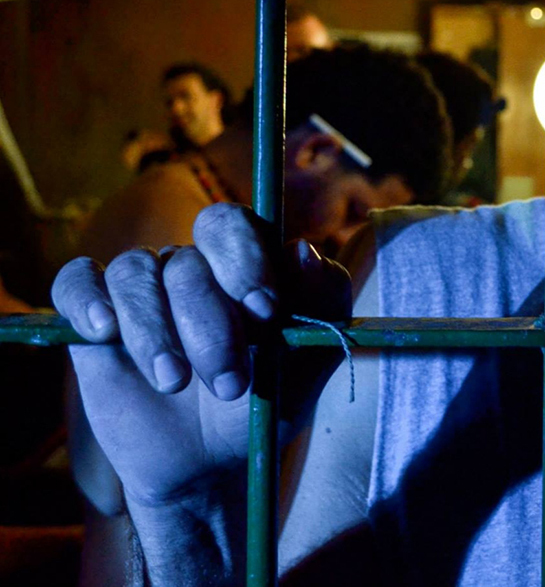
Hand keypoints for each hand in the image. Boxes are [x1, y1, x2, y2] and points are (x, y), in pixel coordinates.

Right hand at [53, 202, 348, 510]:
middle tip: (229, 383)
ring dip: (155, 331)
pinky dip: (87, 299)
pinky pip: (76, 282)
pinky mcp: (94, 319)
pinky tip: (104, 332)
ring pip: (135, 273)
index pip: (234, 226)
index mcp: (243, 263)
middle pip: (188, 260)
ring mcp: (142, 289)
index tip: (264, 313)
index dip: (246, 261)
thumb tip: (302, 249)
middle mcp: (191, 266)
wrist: (211, 463)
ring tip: (174, 382)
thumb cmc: (267, 401)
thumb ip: (323, 301)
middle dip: (209, 321)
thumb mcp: (311, 361)